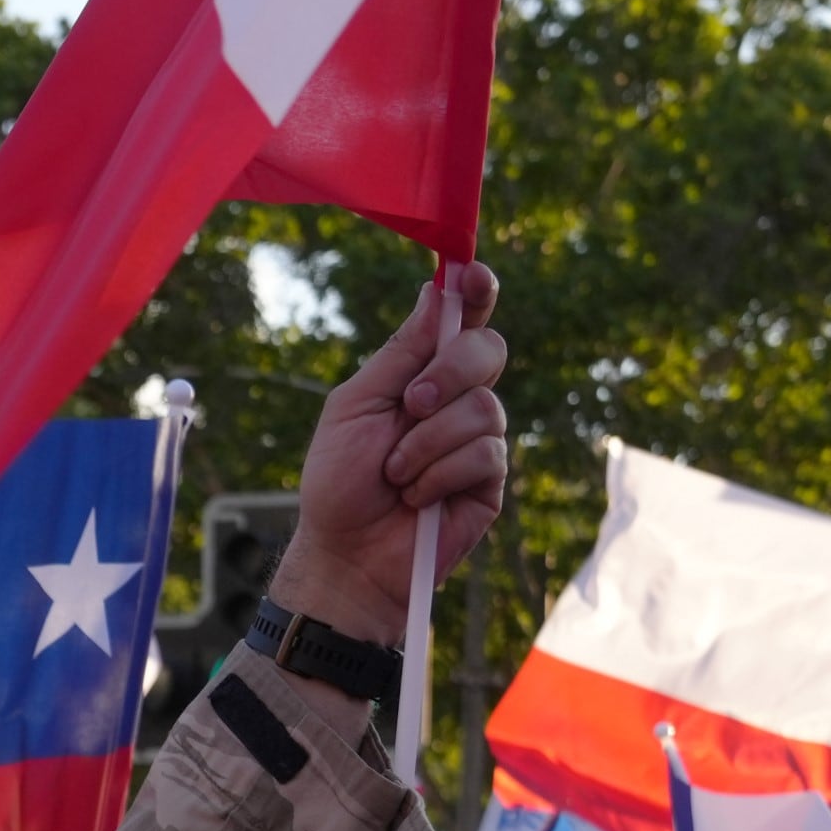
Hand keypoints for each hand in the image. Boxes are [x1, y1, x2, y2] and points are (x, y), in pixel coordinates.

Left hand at [273, 261, 507, 646]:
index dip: (476, 292)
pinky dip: (440, 473)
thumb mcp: (356, 405)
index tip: (473, 276)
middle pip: (487, 350)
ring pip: (485, 408)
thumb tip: (435, 291)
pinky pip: (486, 454)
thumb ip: (400, 353)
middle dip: (450, 371)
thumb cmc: (339, 482)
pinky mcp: (490, 481)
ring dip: (429, 442)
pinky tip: (416, 497)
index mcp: (422, 374)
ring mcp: (478, 439)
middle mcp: (456, 400)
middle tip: (411, 404)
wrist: (347, 554)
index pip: (463, 321)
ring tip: (396, 474)